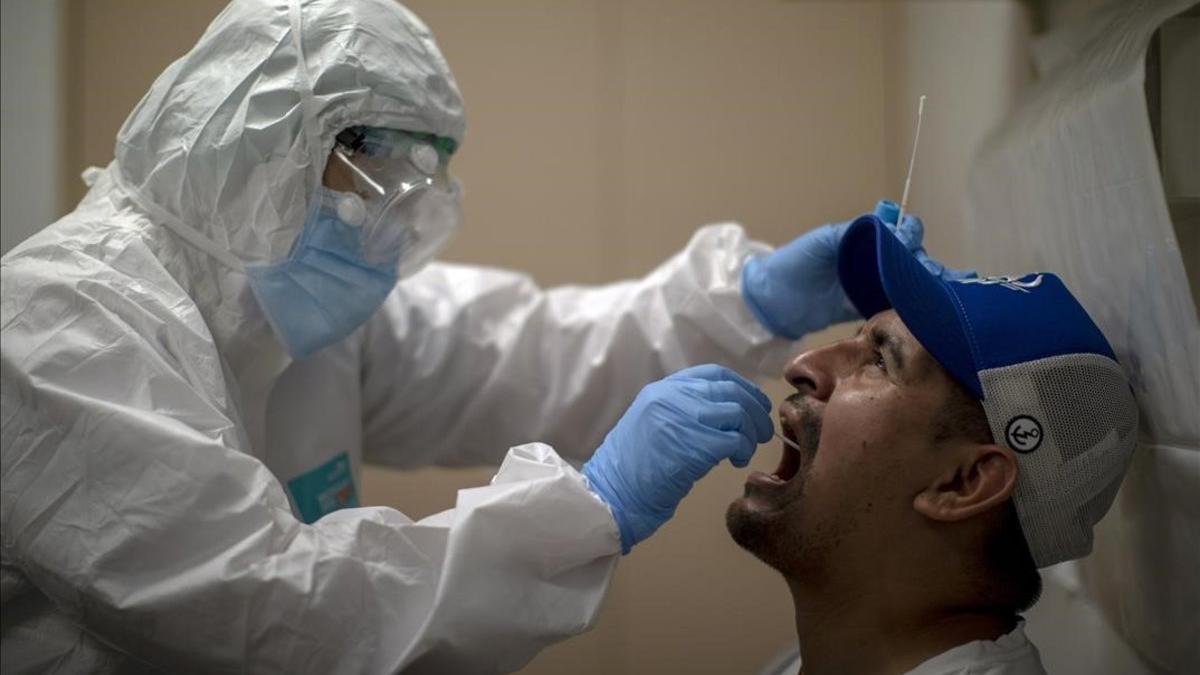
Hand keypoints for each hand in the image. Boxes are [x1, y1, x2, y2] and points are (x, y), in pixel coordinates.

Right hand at [582, 365, 772, 552]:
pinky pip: (735, 439)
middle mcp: (673, 396)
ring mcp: (683, 418)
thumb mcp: (652, 424)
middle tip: (762, 431)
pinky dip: (743, 450)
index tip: (754, 404)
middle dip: (755, 410)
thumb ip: (683, 411)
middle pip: (732, 390)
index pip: (714, 374)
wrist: (612, 494)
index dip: (742, 387)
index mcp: (663, 389)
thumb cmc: (631, 468)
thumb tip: (727, 413)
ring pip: (738, 413)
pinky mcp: (694, 444)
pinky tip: (736, 462)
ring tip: (747, 451)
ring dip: (751, 433)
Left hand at [741, 199, 973, 339]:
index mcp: (864, 239)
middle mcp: (873, 260)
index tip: (911, 244)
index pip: (900, 233)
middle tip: (932, 274)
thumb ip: (854, 230)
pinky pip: (896, 305)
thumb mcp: (823, 240)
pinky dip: (915, 305)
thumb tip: (891, 221)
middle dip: (925, 263)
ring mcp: (873, 284)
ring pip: (909, 281)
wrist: (773, 302)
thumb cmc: (795, 263)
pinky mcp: (869, 308)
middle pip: (911, 258)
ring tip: (946, 289)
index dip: (910, 236)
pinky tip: (934, 308)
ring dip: (928, 284)